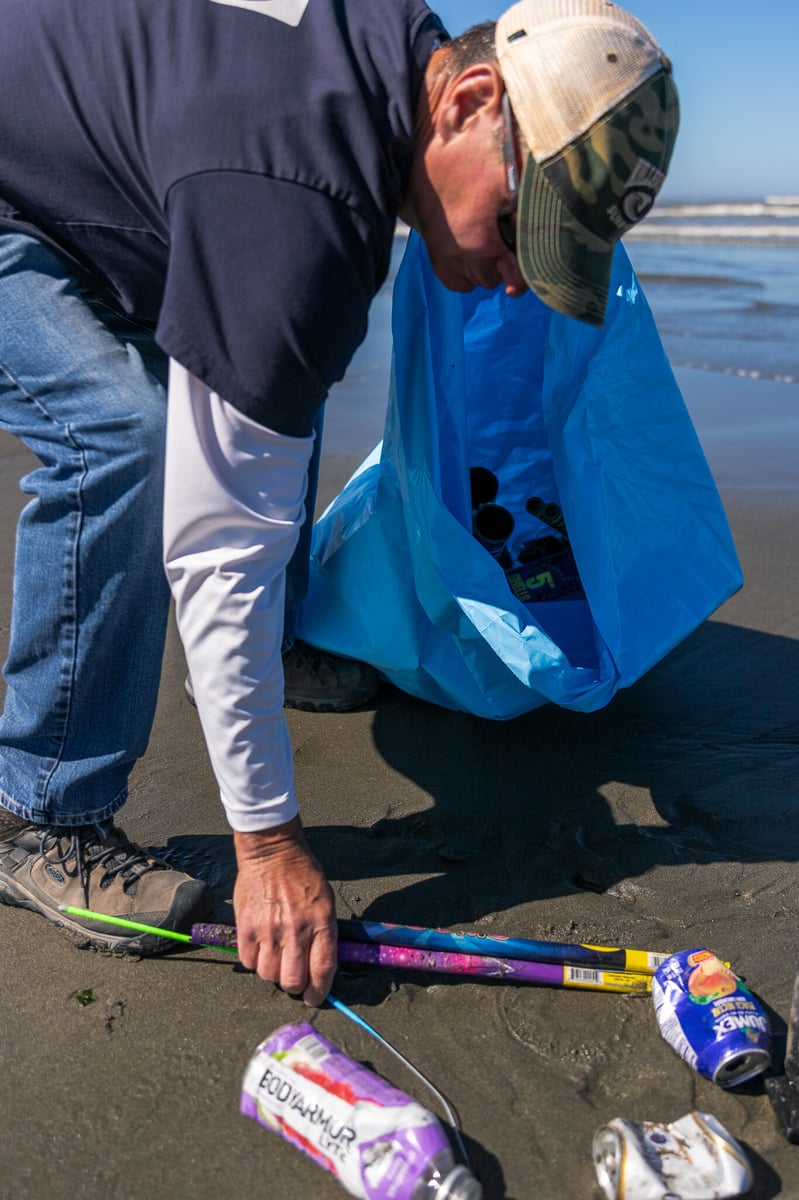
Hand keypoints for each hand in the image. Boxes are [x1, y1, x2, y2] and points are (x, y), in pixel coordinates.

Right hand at [233, 816, 336, 1005]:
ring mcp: (269, 929)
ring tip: (276, 959)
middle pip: (293, 980)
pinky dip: (254, 961)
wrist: (273, 852)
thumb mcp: (326, 900)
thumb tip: (322, 965)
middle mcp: (296, 929)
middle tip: (294, 979)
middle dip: (295, 986)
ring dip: (273, 973)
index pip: (322, 970)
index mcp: (321, 921)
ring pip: (269, 975)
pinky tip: (260, 949)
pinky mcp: (247, 926)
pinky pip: (249, 961)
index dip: (319, 991)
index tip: (314, 997)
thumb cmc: (303, 874)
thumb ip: (325, 932)